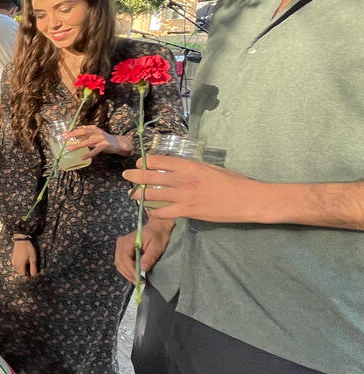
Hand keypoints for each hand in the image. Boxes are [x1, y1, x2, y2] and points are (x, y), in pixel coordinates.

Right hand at [11, 239, 37, 276]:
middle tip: (31, 267)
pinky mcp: (13, 259)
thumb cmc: (28, 248)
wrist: (21, 240)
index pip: (23, 275)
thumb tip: (34, 276)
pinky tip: (24, 261)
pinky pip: (16, 266)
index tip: (32, 273)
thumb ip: (33, 268)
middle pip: (21, 273)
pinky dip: (20, 266)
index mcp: (20, 265)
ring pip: (18, 270)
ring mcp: (13, 262)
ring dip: (23, 269)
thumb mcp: (33, 258)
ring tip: (28, 264)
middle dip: (26, 272)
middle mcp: (15, 265)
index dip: (28, 275)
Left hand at [64, 125, 132, 159]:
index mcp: (93, 129)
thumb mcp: (94, 135)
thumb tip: (74, 131)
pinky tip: (83, 157)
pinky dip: (89, 154)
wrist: (118, 143)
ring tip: (69, 149)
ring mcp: (101, 138)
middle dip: (73, 135)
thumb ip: (85, 133)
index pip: (81, 129)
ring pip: (87, 142)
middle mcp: (97, 132)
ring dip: (77, 145)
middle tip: (64, 139)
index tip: (63, 134)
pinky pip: (95, 150)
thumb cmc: (103, 139)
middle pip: (83, 132)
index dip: (71, 131)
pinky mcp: (105, 145)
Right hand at [114, 216, 174, 282]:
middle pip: (120, 263)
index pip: (125, 259)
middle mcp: (120, 244)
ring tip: (137, 281)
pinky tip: (135, 274)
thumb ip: (149, 257)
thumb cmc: (158, 235)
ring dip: (127, 273)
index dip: (131, 271)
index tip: (139, 279)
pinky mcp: (123, 249)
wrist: (157, 227)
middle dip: (128, 274)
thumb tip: (142, 269)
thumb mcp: (156, 247)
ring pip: (119, 264)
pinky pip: (122, 262)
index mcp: (127, 242)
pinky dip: (127, 269)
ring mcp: (120, 246)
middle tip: (139, 283)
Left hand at [122, 155, 260, 222]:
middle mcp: (183, 179)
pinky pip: (162, 213)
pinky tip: (150, 211)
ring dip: (140, 195)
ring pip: (152, 195)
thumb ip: (192, 167)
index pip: (159, 160)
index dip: (146, 161)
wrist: (247, 200)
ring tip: (133, 195)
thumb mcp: (211, 167)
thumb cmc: (233, 182)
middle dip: (135, 176)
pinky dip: (153, 212)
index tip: (141, 162)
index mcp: (189, 165)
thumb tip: (178, 167)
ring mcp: (184, 196)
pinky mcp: (187, 211)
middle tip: (127, 175)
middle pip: (150, 177)